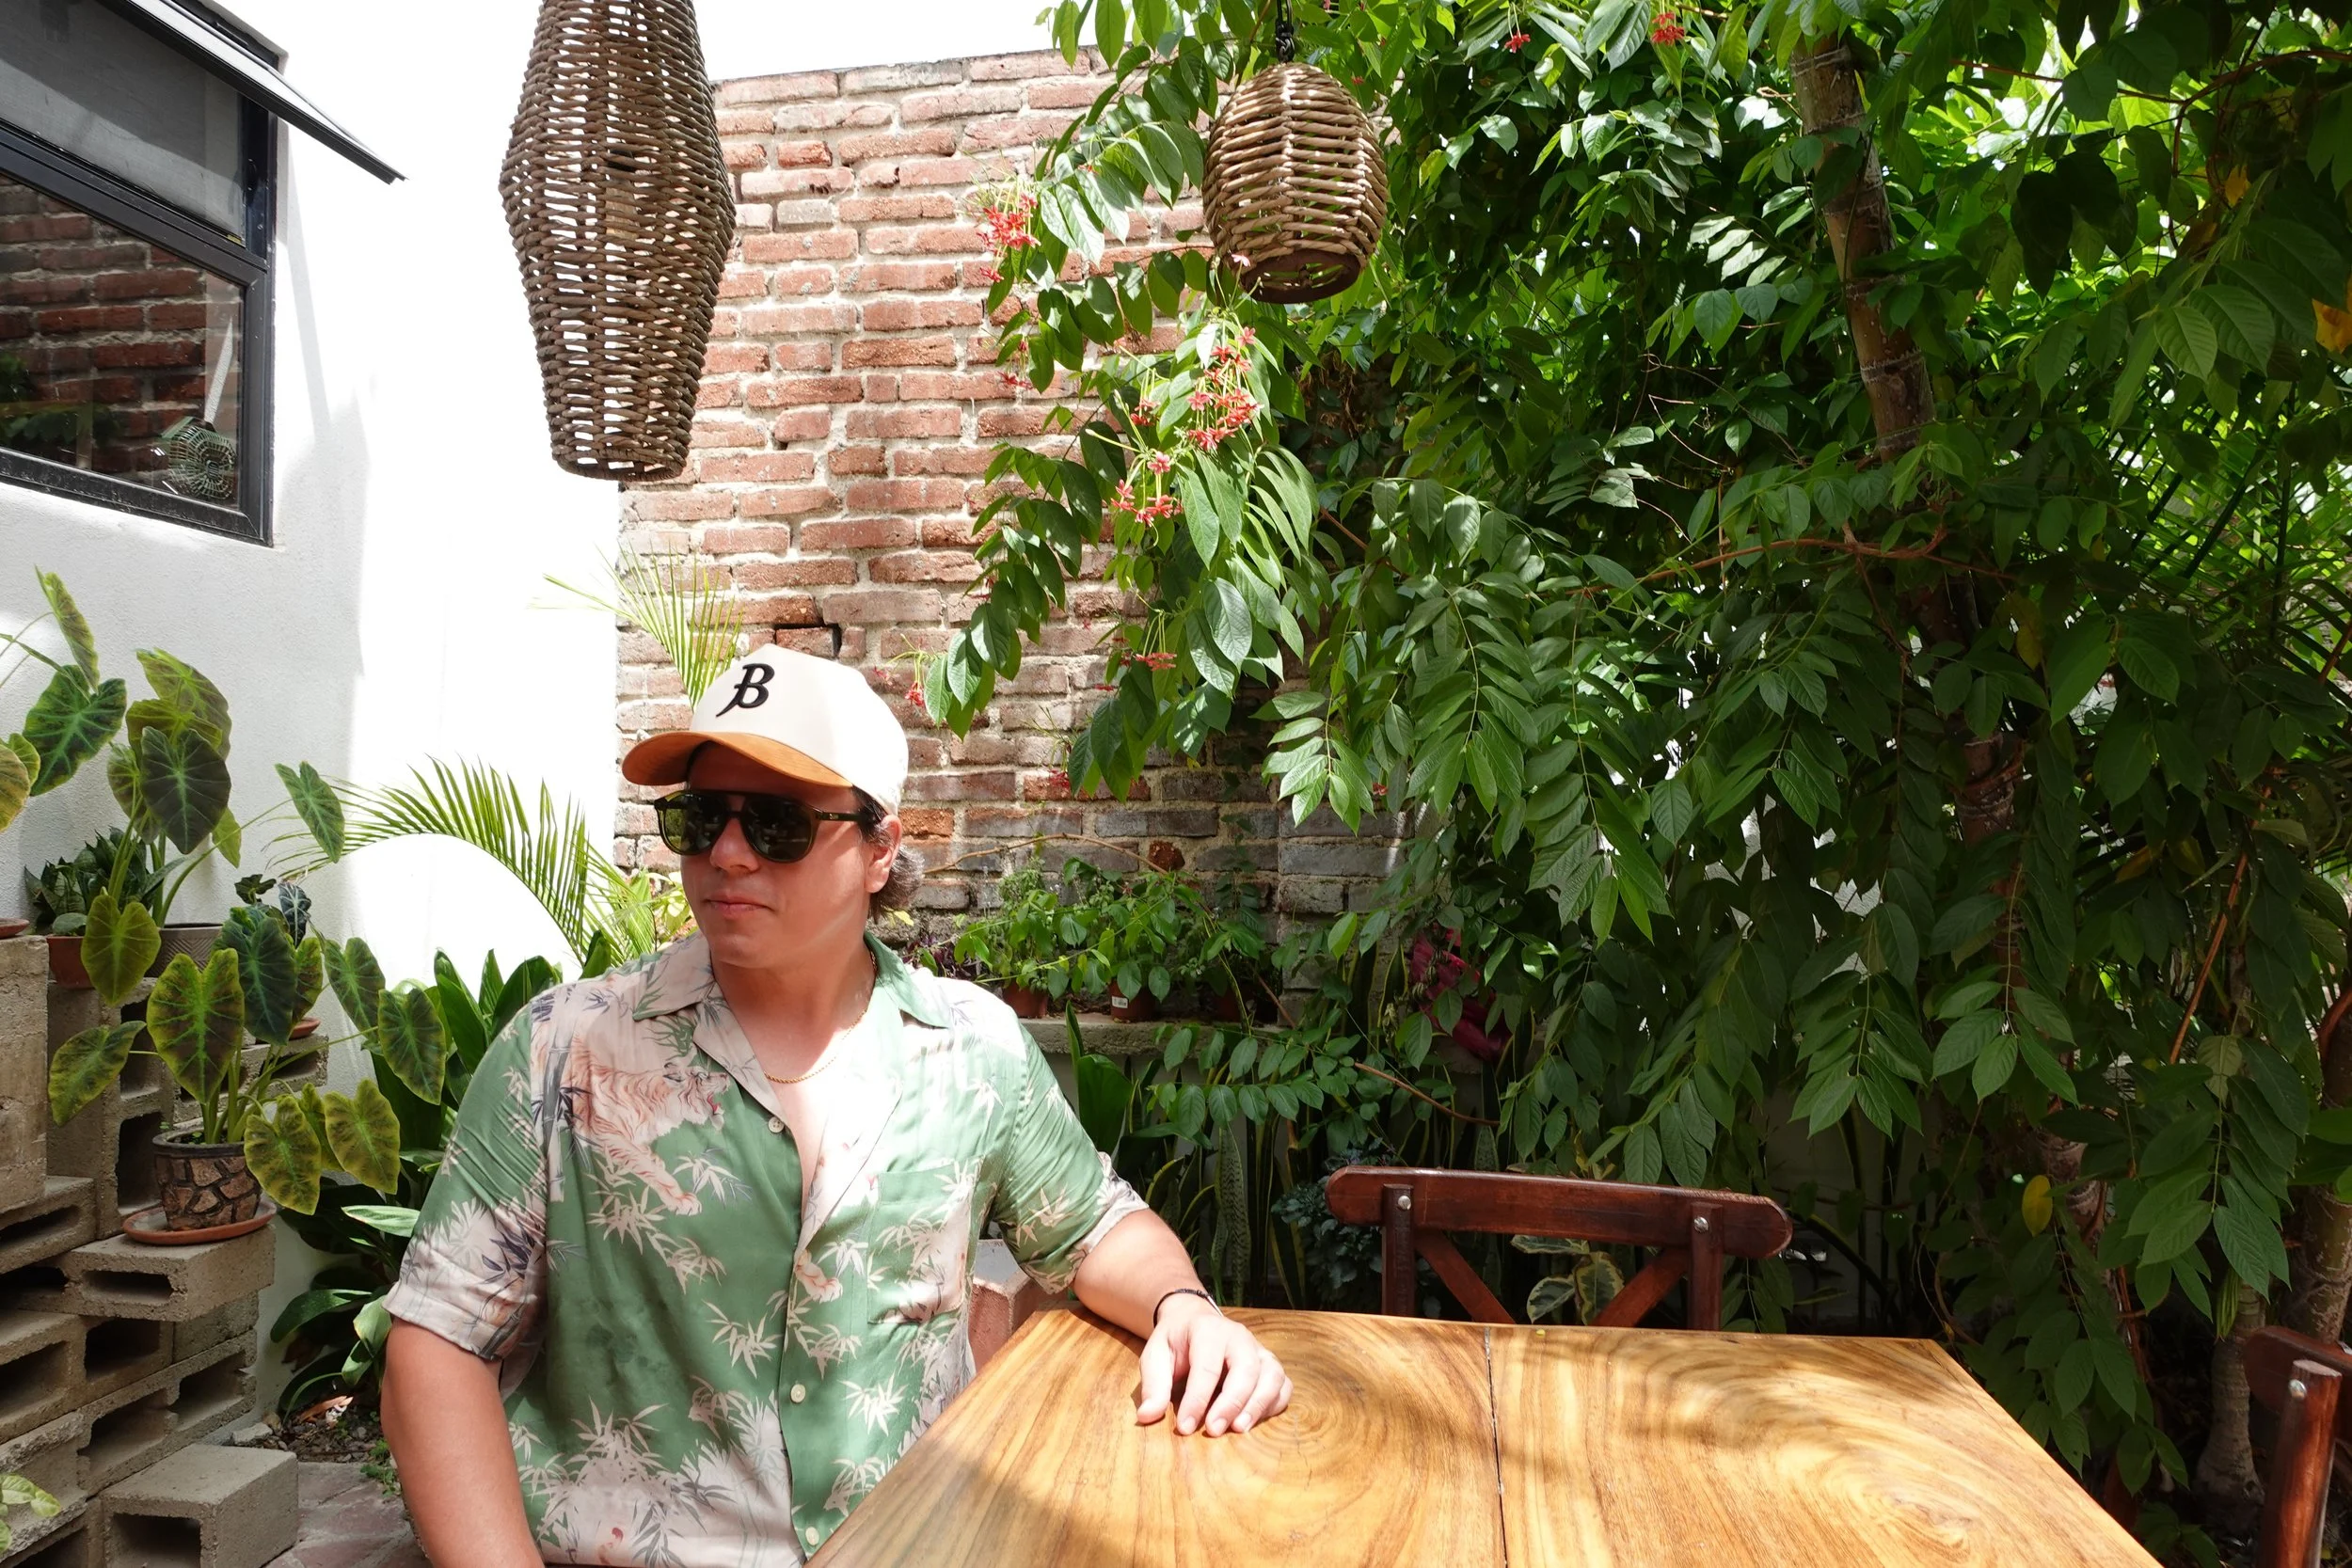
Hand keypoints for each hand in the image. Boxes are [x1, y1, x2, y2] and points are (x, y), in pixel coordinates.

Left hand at [1135, 1296, 1291, 1436]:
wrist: (1194, 1320)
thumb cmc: (1175, 1342)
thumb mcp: (1155, 1356)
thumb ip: (1153, 1385)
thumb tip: (1147, 1416)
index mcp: (1208, 1330)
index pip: (1206, 1367)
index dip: (1196, 1400)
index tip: (1184, 1427)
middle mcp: (1239, 1337)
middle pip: (1246, 1369)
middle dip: (1231, 1403)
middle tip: (1213, 1431)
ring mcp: (1258, 1350)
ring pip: (1272, 1376)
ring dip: (1258, 1405)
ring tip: (1239, 1429)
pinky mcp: (1269, 1365)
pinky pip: (1283, 1385)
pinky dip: (1274, 1405)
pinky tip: (1254, 1421)